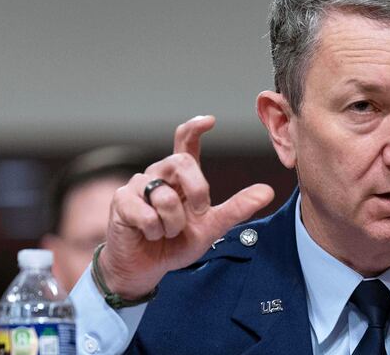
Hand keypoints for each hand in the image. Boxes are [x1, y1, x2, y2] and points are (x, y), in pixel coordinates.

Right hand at [98, 115, 274, 298]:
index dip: (195, 128)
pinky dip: (154, 231)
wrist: (146, 268)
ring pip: (165, 195)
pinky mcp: (121, 202)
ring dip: (174, 223)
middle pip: (182, 161)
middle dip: (198, 189)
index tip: (210, 120)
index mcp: (182, 177)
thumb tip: (268, 192)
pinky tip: (149, 235)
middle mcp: (159, 174)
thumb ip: (237, 208)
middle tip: (199, 212)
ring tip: (167, 233)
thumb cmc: (176, 243)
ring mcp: (137, 186)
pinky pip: (146, 214)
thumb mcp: (212, 226)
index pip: (186, 142)